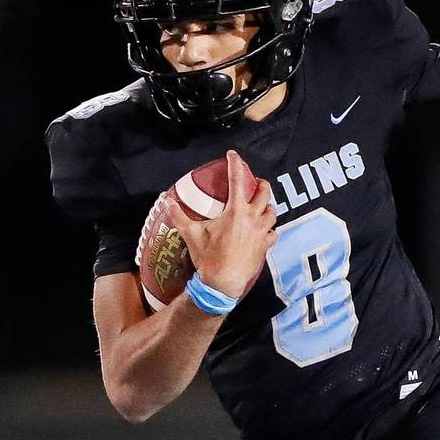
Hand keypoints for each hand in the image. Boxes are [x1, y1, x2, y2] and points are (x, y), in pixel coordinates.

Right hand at [165, 150, 277, 299]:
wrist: (223, 284)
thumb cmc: (208, 258)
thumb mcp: (191, 234)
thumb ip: (179, 215)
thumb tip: (166, 200)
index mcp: (236, 211)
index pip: (237, 180)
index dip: (236, 164)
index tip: (233, 154)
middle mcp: (253, 219)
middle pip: (264, 192)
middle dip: (260, 183)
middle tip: (253, 182)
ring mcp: (262, 233)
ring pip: (272, 212)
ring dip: (267, 206)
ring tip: (260, 205)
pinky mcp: (265, 246)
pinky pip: (273, 232)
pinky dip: (269, 229)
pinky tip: (264, 230)